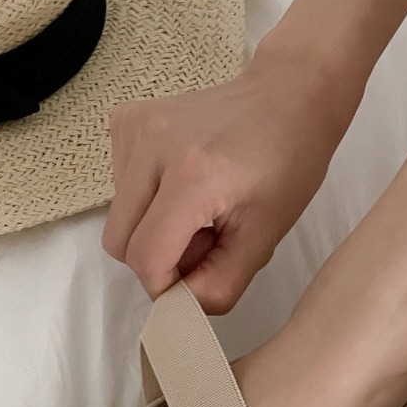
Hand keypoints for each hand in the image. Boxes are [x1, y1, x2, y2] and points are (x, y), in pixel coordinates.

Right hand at [103, 59, 350, 312]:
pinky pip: (119, 189)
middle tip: (206, 241)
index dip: (167, 285)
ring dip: (154, 229)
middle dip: (159, 259)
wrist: (287, 97)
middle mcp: (152, 145)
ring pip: (118, 219)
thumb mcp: (264, 239)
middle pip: (121, 244)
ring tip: (201, 209)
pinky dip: (149, 201)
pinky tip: (186, 184)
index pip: (146, 260)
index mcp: (193, 176)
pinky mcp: (125, 120)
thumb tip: (180, 308)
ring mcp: (133, 127)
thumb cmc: (286, 164)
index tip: (198, 277)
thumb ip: (219, 285)